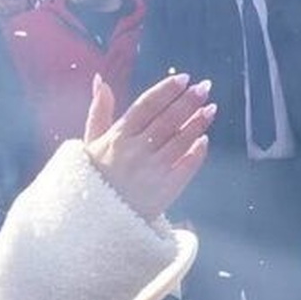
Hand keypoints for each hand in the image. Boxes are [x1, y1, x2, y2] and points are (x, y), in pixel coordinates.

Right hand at [83, 73, 215, 219]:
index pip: (146, 105)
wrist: (93, 221)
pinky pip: (185, 167)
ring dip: (197, 123)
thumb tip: (100, 79)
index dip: (166, 90)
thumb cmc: (94, 177)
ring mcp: (150, 171)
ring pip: (179, 141)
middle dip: (188, 101)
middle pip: (166, 120)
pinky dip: (196, 153)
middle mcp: (134, 151)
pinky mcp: (163, 190)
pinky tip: (205, 139)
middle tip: (205, 87)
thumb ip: (98, 111)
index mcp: (117, 137)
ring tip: (211, 109)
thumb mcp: (89, 143)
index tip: (184, 78)